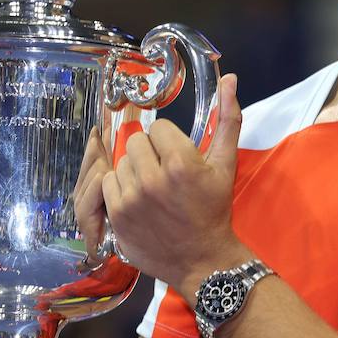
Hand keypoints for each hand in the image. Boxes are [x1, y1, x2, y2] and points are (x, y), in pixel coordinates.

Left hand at [99, 73, 248, 297]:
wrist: (203, 259)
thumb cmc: (214, 209)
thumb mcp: (225, 164)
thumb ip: (228, 119)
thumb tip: (229, 79)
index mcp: (180, 162)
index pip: (157, 128)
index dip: (169, 141)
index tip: (178, 160)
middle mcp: (152, 178)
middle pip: (136, 142)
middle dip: (150, 153)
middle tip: (164, 174)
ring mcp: (131, 198)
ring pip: (121, 162)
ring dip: (134, 170)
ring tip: (152, 189)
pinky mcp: (117, 215)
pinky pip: (109, 183)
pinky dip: (121, 188)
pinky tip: (139, 201)